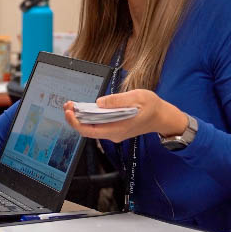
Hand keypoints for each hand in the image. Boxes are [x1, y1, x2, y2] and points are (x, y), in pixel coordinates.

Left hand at [63, 89, 187, 142]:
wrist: (162, 117)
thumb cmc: (151, 107)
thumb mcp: (136, 97)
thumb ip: (117, 100)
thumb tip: (99, 103)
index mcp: (117, 128)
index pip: (89, 130)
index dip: (76, 122)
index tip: (70, 111)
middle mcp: (113, 134)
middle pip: (87, 130)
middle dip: (75, 118)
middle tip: (68, 104)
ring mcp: (113, 132)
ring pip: (92, 127)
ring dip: (81, 117)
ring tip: (73, 105)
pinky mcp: (114, 128)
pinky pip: (98, 125)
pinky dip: (90, 117)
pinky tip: (85, 108)